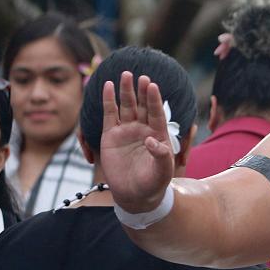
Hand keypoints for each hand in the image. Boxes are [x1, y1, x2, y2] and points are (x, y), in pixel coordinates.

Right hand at [100, 71, 175, 212]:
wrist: (135, 195)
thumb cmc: (154, 182)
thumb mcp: (162, 171)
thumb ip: (161, 155)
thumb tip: (152, 140)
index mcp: (158, 133)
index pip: (157, 112)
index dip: (154, 99)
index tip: (153, 85)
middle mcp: (143, 128)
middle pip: (142, 105)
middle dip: (141, 91)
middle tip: (141, 75)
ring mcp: (127, 130)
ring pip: (126, 106)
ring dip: (126, 91)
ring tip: (125, 74)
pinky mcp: (110, 135)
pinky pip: (109, 114)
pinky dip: (108, 100)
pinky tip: (106, 86)